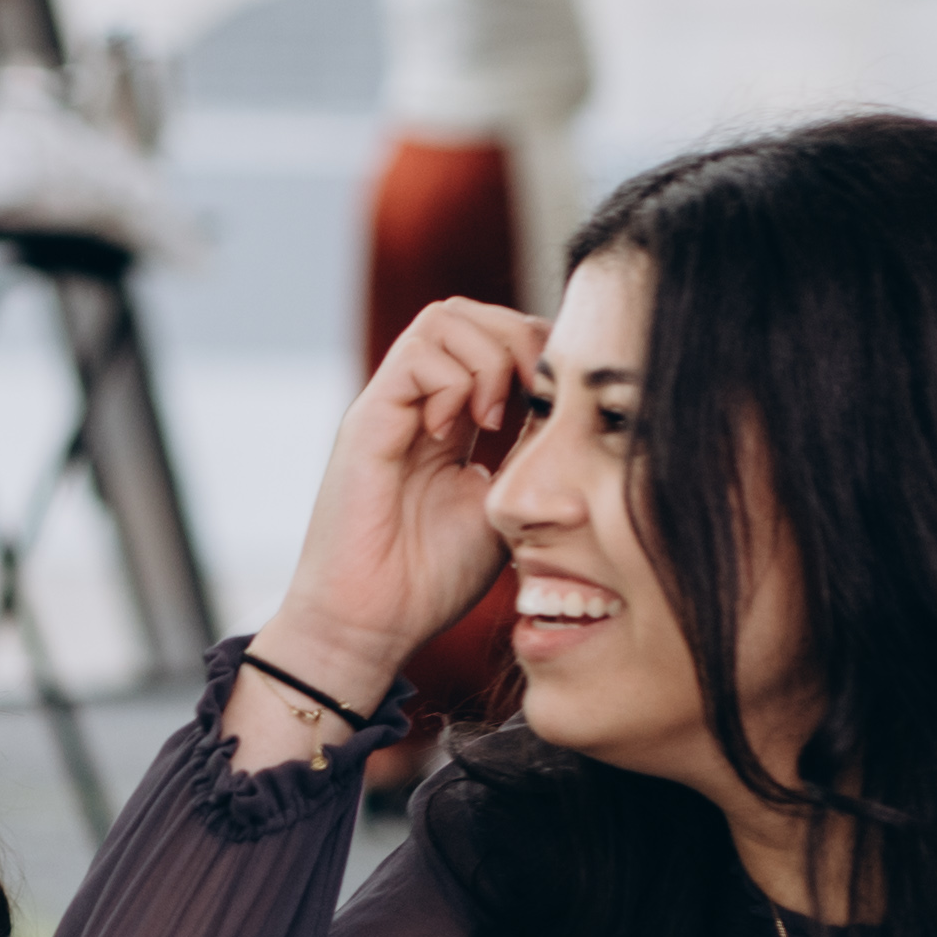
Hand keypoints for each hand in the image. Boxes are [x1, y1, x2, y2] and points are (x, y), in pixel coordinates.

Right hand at [261, 298, 542, 701]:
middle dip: (517, 337)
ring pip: (443, 318)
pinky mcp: (367, 422)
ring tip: (494, 417)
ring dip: (487, 357)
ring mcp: (390, 408)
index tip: (559, 397)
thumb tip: (568, 407)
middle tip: (535, 393)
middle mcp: (416, 404)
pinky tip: (456, 432)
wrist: (373, 624)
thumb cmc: (430, 580)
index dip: (535, 349)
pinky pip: (415, 356)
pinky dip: (451, 382)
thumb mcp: (504, 506)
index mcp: (448, 421)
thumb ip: (527, 453)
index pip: (493, 339)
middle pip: (467, 312)